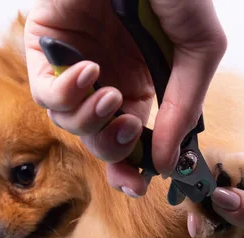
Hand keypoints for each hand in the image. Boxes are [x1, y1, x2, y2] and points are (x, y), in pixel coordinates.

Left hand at [23, 0, 226, 195]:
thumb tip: (165, 161)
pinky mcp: (46, 48)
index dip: (131, 167)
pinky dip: (67, 94)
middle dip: (112, 148)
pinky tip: (91, 71)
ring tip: (111, 93)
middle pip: (98, 139)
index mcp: (140, 83)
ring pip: (69, 123)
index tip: (138, 184)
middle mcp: (106, 80)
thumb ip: (184, 107)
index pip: (130, 139)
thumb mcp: (199, 51)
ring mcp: (74, 66)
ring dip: (91, 121)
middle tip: (128, 132)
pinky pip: (45, 93)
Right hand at [191, 146, 243, 237]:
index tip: (194, 204)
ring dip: (213, 222)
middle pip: (225, 181)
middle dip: (208, 205)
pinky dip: (222, 233)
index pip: (238, 163)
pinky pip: (232, 221)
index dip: (211, 180)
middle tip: (198, 230)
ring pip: (224, 202)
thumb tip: (219, 197)